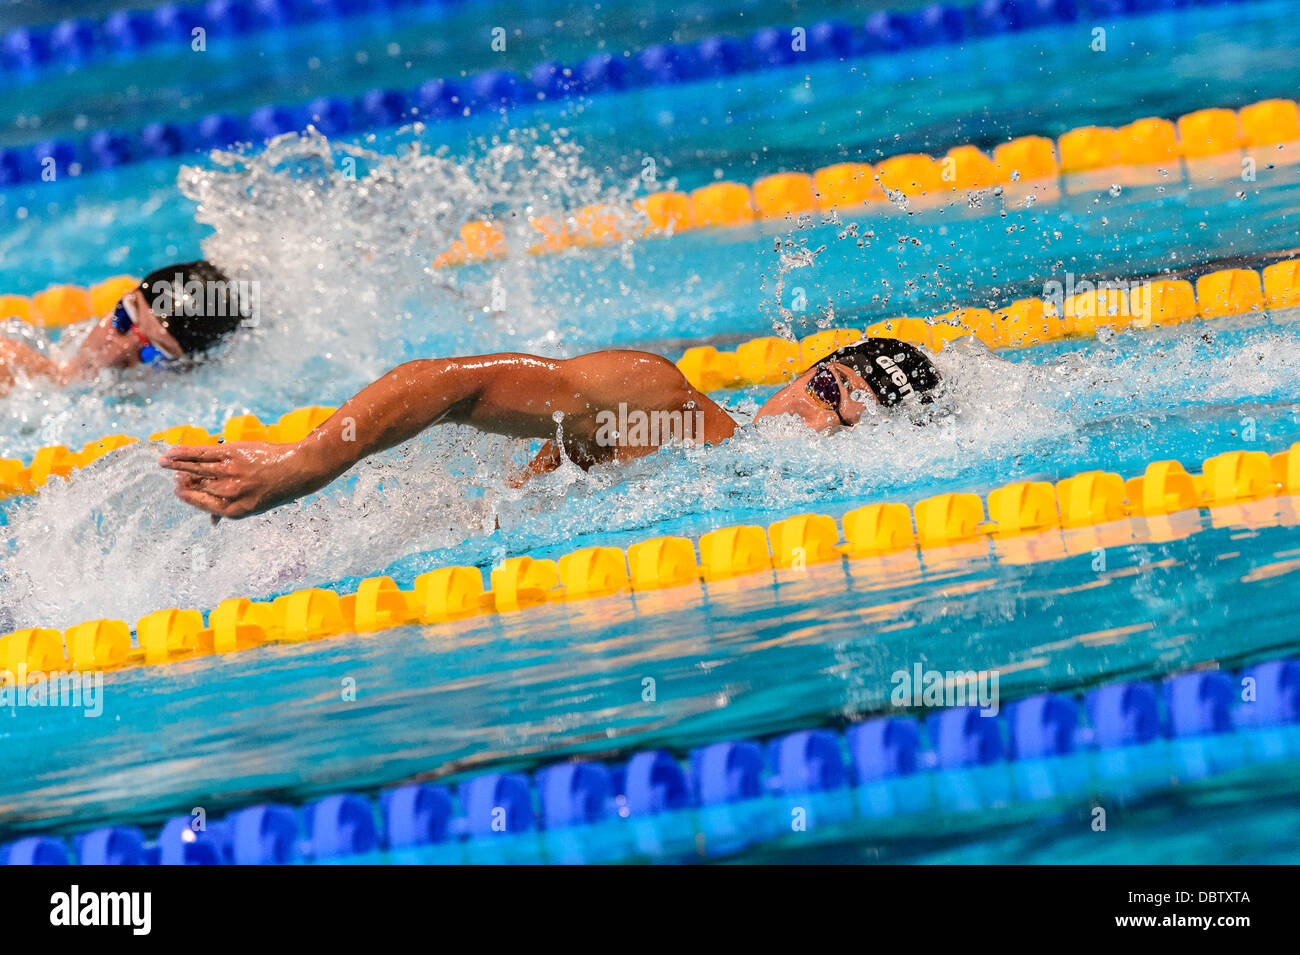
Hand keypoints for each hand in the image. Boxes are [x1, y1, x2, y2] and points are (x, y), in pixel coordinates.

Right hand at [159, 441, 304, 518]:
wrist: (299, 467)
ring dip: (176, 464)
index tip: (177, 491)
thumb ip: (231, 510)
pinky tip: (173, 452)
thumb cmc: (277, 488)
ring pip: (196, 468)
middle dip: (183, 480)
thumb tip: (212, 523)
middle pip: (198, 485)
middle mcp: (231, 492)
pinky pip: (202, 453)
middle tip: (173, 476)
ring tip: (163, 461)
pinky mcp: (232, 454)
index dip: (189, 497)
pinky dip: (185, 452)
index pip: (203, 504)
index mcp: (236, 510)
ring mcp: (230, 472)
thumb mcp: (256, 505)